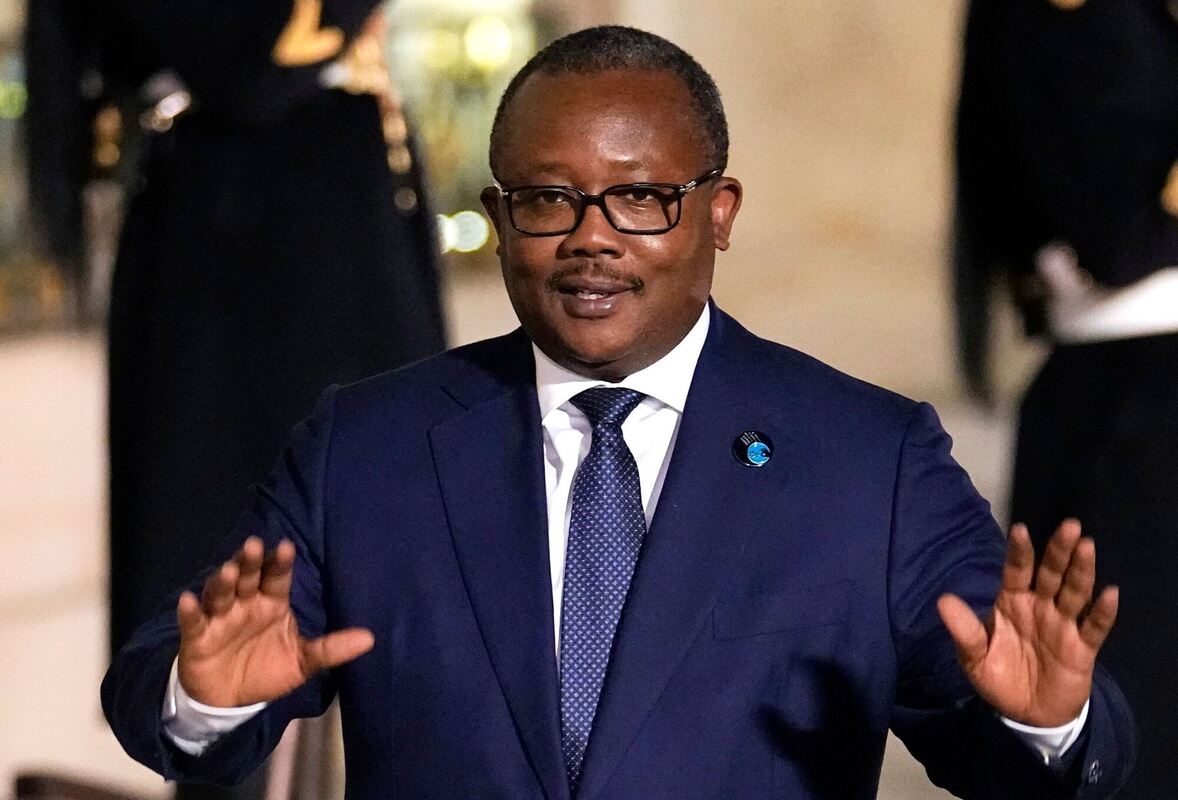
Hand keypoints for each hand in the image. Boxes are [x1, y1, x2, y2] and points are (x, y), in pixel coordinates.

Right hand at [176, 537, 373, 707]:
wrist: (231, 702)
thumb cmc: (267, 670)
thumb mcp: (303, 662)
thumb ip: (331, 649)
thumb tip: (370, 638)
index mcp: (272, 603)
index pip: (278, 577)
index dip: (281, 563)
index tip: (286, 548)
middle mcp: (246, 604)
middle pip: (248, 577)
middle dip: (251, 562)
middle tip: (254, 546)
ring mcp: (220, 618)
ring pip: (220, 593)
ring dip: (223, 581)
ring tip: (229, 571)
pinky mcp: (197, 637)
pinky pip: (192, 622)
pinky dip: (188, 611)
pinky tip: (188, 600)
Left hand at [937, 520, 1117, 726]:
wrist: (1026, 714)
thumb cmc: (999, 677)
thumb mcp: (974, 657)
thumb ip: (964, 630)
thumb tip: (943, 600)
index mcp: (1012, 602)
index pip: (1017, 571)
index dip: (1019, 552)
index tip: (1021, 530)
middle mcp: (1040, 607)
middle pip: (1051, 573)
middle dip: (1059, 550)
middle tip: (1069, 526)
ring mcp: (1063, 625)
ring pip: (1075, 592)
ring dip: (1082, 570)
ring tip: (1087, 546)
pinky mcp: (1082, 648)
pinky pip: (1094, 627)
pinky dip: (1103, 612)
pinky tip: (1110, 594)